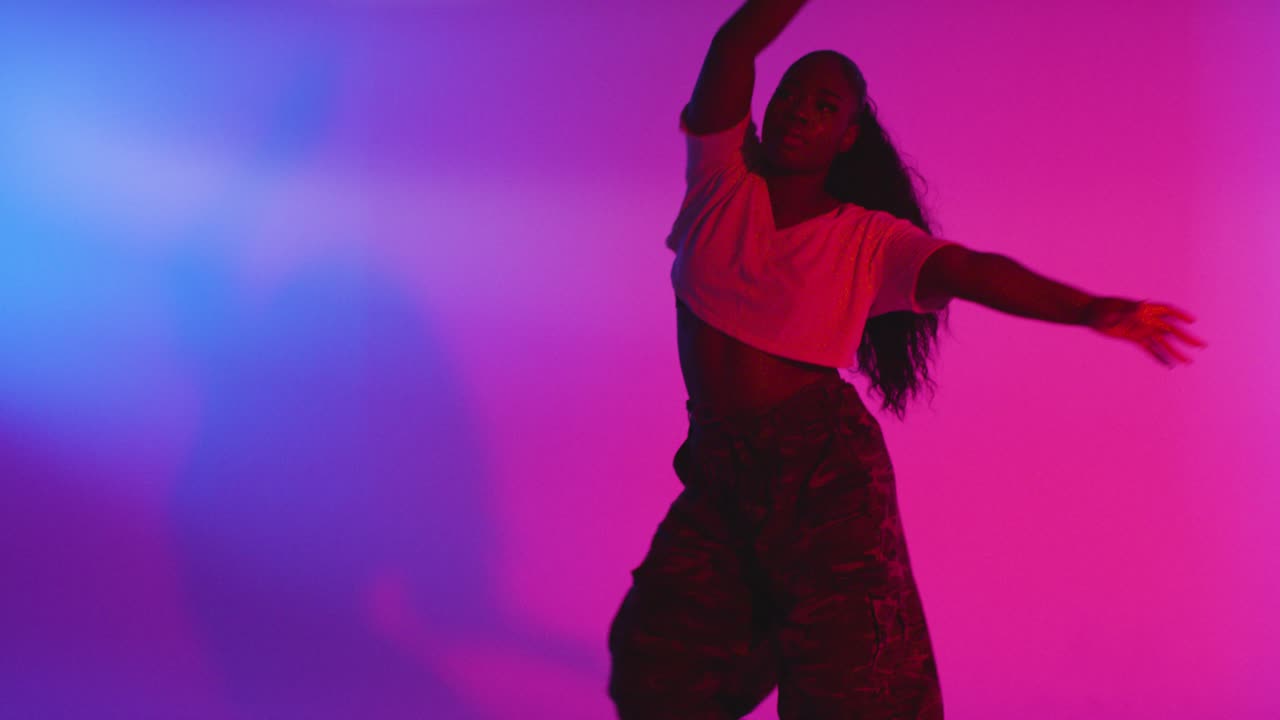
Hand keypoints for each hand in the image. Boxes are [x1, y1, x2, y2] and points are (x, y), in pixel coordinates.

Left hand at [1083, 297, 1206, 366]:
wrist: (1091, 313)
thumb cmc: (1102, 307)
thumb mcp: (1115, 308)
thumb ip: (1130, 309)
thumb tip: (1142, 305)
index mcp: (1145, 309)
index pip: (1168, 311)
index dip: (1180, 315)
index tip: (1192, 322)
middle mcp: (1147, 320)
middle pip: (1171, 330)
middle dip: (1187, 338)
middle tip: (1202, 346)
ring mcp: (1142, 330)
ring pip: (1163, 343)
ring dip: (1176, 352)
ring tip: (1189, 362)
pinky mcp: (1134, 339)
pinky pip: (1150, 349)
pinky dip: (1159, 357)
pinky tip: (1169, 366)